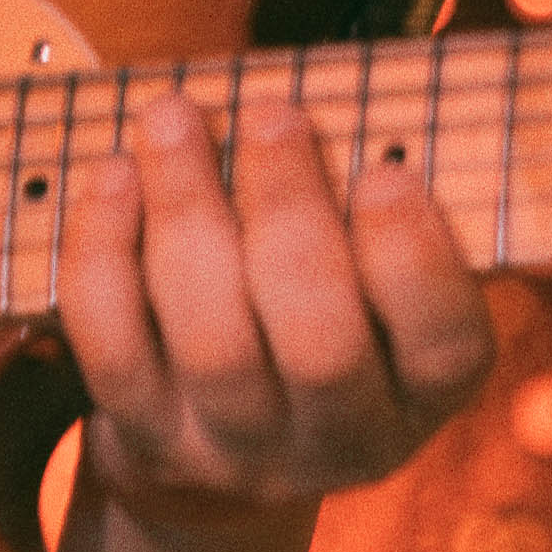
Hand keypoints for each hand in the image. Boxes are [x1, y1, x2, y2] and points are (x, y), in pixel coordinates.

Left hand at [56, 89, 494, 545]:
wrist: (215, 455)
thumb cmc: (310, 308)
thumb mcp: (372, 275)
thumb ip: (375, 204)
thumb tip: (341, 96)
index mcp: (425, 389)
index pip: (444, 345)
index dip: (414, 259)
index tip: (385, 172)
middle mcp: (343, 442)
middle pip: (321, 347)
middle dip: (291, 216)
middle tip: (271, 114)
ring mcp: (240, 453)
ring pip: (213, 345)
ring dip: (188, 211)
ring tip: (172, 117)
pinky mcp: (148, 441)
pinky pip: (115, 349)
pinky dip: (107, 254)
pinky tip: (115, 176)